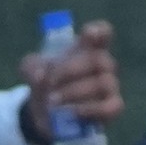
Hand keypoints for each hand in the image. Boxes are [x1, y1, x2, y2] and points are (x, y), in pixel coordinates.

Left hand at [19, 20, 120, 144]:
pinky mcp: (113, 107)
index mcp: (87, 48)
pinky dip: (88, 109)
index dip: (100, 32)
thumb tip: (40, 75)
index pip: (102, 33)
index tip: (89, 34)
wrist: (48, 112)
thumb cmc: (45, 82)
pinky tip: (70, 112)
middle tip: (50, 82)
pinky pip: (108, 107)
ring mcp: (111, 85)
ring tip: (52, 101)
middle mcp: (103, 64)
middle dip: (71, 70)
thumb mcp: (32, 70)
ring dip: (74, 92)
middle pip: (99, 59)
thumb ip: (32, 67)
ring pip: (102, 84)